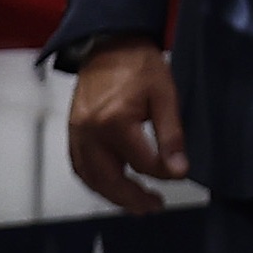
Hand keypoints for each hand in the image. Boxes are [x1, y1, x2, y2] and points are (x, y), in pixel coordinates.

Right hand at [65, 40, 184, 215]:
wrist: (110, 46)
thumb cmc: (140, 66)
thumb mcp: (166, 96)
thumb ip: (172, 135)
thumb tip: (179, 169)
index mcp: (114, 122)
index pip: (142, 163)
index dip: (164, 172)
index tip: (181, 174)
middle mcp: (90, 133)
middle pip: (109, 179)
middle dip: (132, 198)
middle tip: (154, 207)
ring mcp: (76, 134)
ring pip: (91, 178)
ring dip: (112, 196)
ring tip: (136, 204)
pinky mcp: (72, 133)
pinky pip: (80, 166)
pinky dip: (95, 182)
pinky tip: (112, 188)